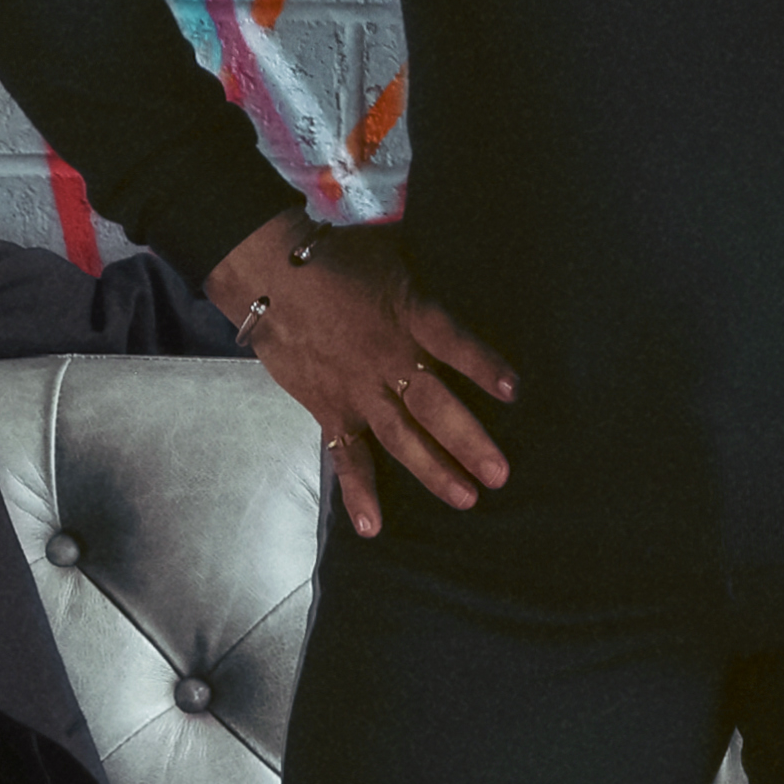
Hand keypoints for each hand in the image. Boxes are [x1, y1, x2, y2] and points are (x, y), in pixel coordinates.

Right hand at [219, 212, 515, 538]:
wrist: (268, 272)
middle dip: (469, 441)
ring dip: (434, 470)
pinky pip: (346, 455)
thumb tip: (457, 285)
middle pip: (434, 406)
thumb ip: (423, 284)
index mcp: (408, 317)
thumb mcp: (392, 258)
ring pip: (401, 437)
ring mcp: (357, 390)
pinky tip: (374, 527)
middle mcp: (387, 360)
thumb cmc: (335, 257)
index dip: (484, 367)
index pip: (454, 344)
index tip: (515, 391)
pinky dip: (358, 492)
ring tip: (466, 499)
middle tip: (500, 474)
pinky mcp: (328, 408)